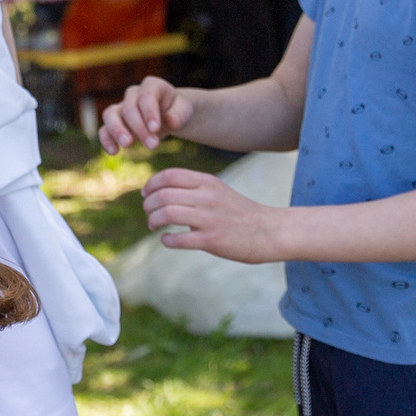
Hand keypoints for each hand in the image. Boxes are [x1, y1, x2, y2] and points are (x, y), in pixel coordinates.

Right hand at [100, 76, 191, 153]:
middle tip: (153, 145)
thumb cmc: (177, 110)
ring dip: (117, 131)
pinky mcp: (115, 124)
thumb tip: (171, 121)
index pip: (146, 95)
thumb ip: (179, 114)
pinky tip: (114, 152)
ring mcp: (122, 108)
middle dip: (139, 128)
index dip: (149, 112)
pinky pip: (104, 130)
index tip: (156, 128)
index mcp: (152, 85)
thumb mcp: (185, 110)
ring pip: (109, 115)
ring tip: (128, 145)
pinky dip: (106, 140)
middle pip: (129, 108)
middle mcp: (133, 94)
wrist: (170, 116)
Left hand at [141, 167, 283, 262]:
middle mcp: (207, 197)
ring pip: (166, 214)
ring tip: (154, 226)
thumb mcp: (217, 190)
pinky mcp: (212, 240)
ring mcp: (210, 219)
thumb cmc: (237, 212)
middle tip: (149, 214)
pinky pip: (178, 239)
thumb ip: (192, 187)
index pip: (169, 175)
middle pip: (163, 196)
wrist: (269, 231)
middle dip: (148, 206)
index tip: (146, 195)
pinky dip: (166, 240)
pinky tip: (166, 239)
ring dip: (153, 221)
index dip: (151, 185)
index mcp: (207, 182)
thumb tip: (159, 190)